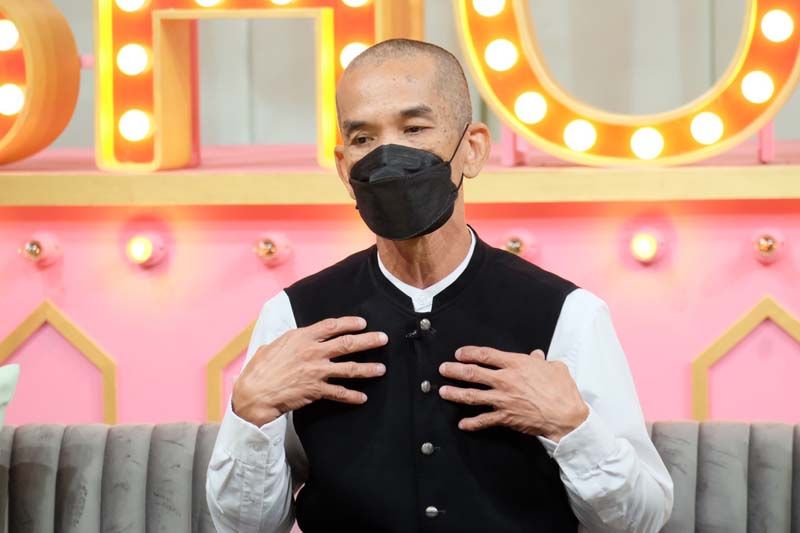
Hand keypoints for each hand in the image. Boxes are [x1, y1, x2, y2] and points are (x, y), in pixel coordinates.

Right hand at [232, 316, 388, 426]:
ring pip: (349, 369)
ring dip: (367, 369)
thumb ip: (290, 341)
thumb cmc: (260, 369)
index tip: (362, 323)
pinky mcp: (316, 390)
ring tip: (381, 369)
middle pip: (347, 344)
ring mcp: (316, 371)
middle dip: (368, 341)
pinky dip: (352, 396)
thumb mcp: (274, 345)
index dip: (349, 323)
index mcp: (302, 337)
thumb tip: (295, 339)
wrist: (254, 392)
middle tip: (383, 339)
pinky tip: (362, 398)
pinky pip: (339, 393)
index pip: (332, 326)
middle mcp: (313, 352)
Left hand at [438, 346, 588, 441]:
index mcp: (516, 364)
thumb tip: (537, 356)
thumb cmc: (562, 391)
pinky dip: (472, 423)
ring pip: (472, 395)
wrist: (566, 416)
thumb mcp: (555, 368)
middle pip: (473, 373)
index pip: (486, 355)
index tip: (460, 353)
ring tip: (443, 391)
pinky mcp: (505, 417)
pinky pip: (484, 420)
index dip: (470, 353)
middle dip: (455, 370)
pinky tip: (462, 423)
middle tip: (444, 369)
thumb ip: (541, 361)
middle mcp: (505, 380)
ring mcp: (503, 400)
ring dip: (455, 393)